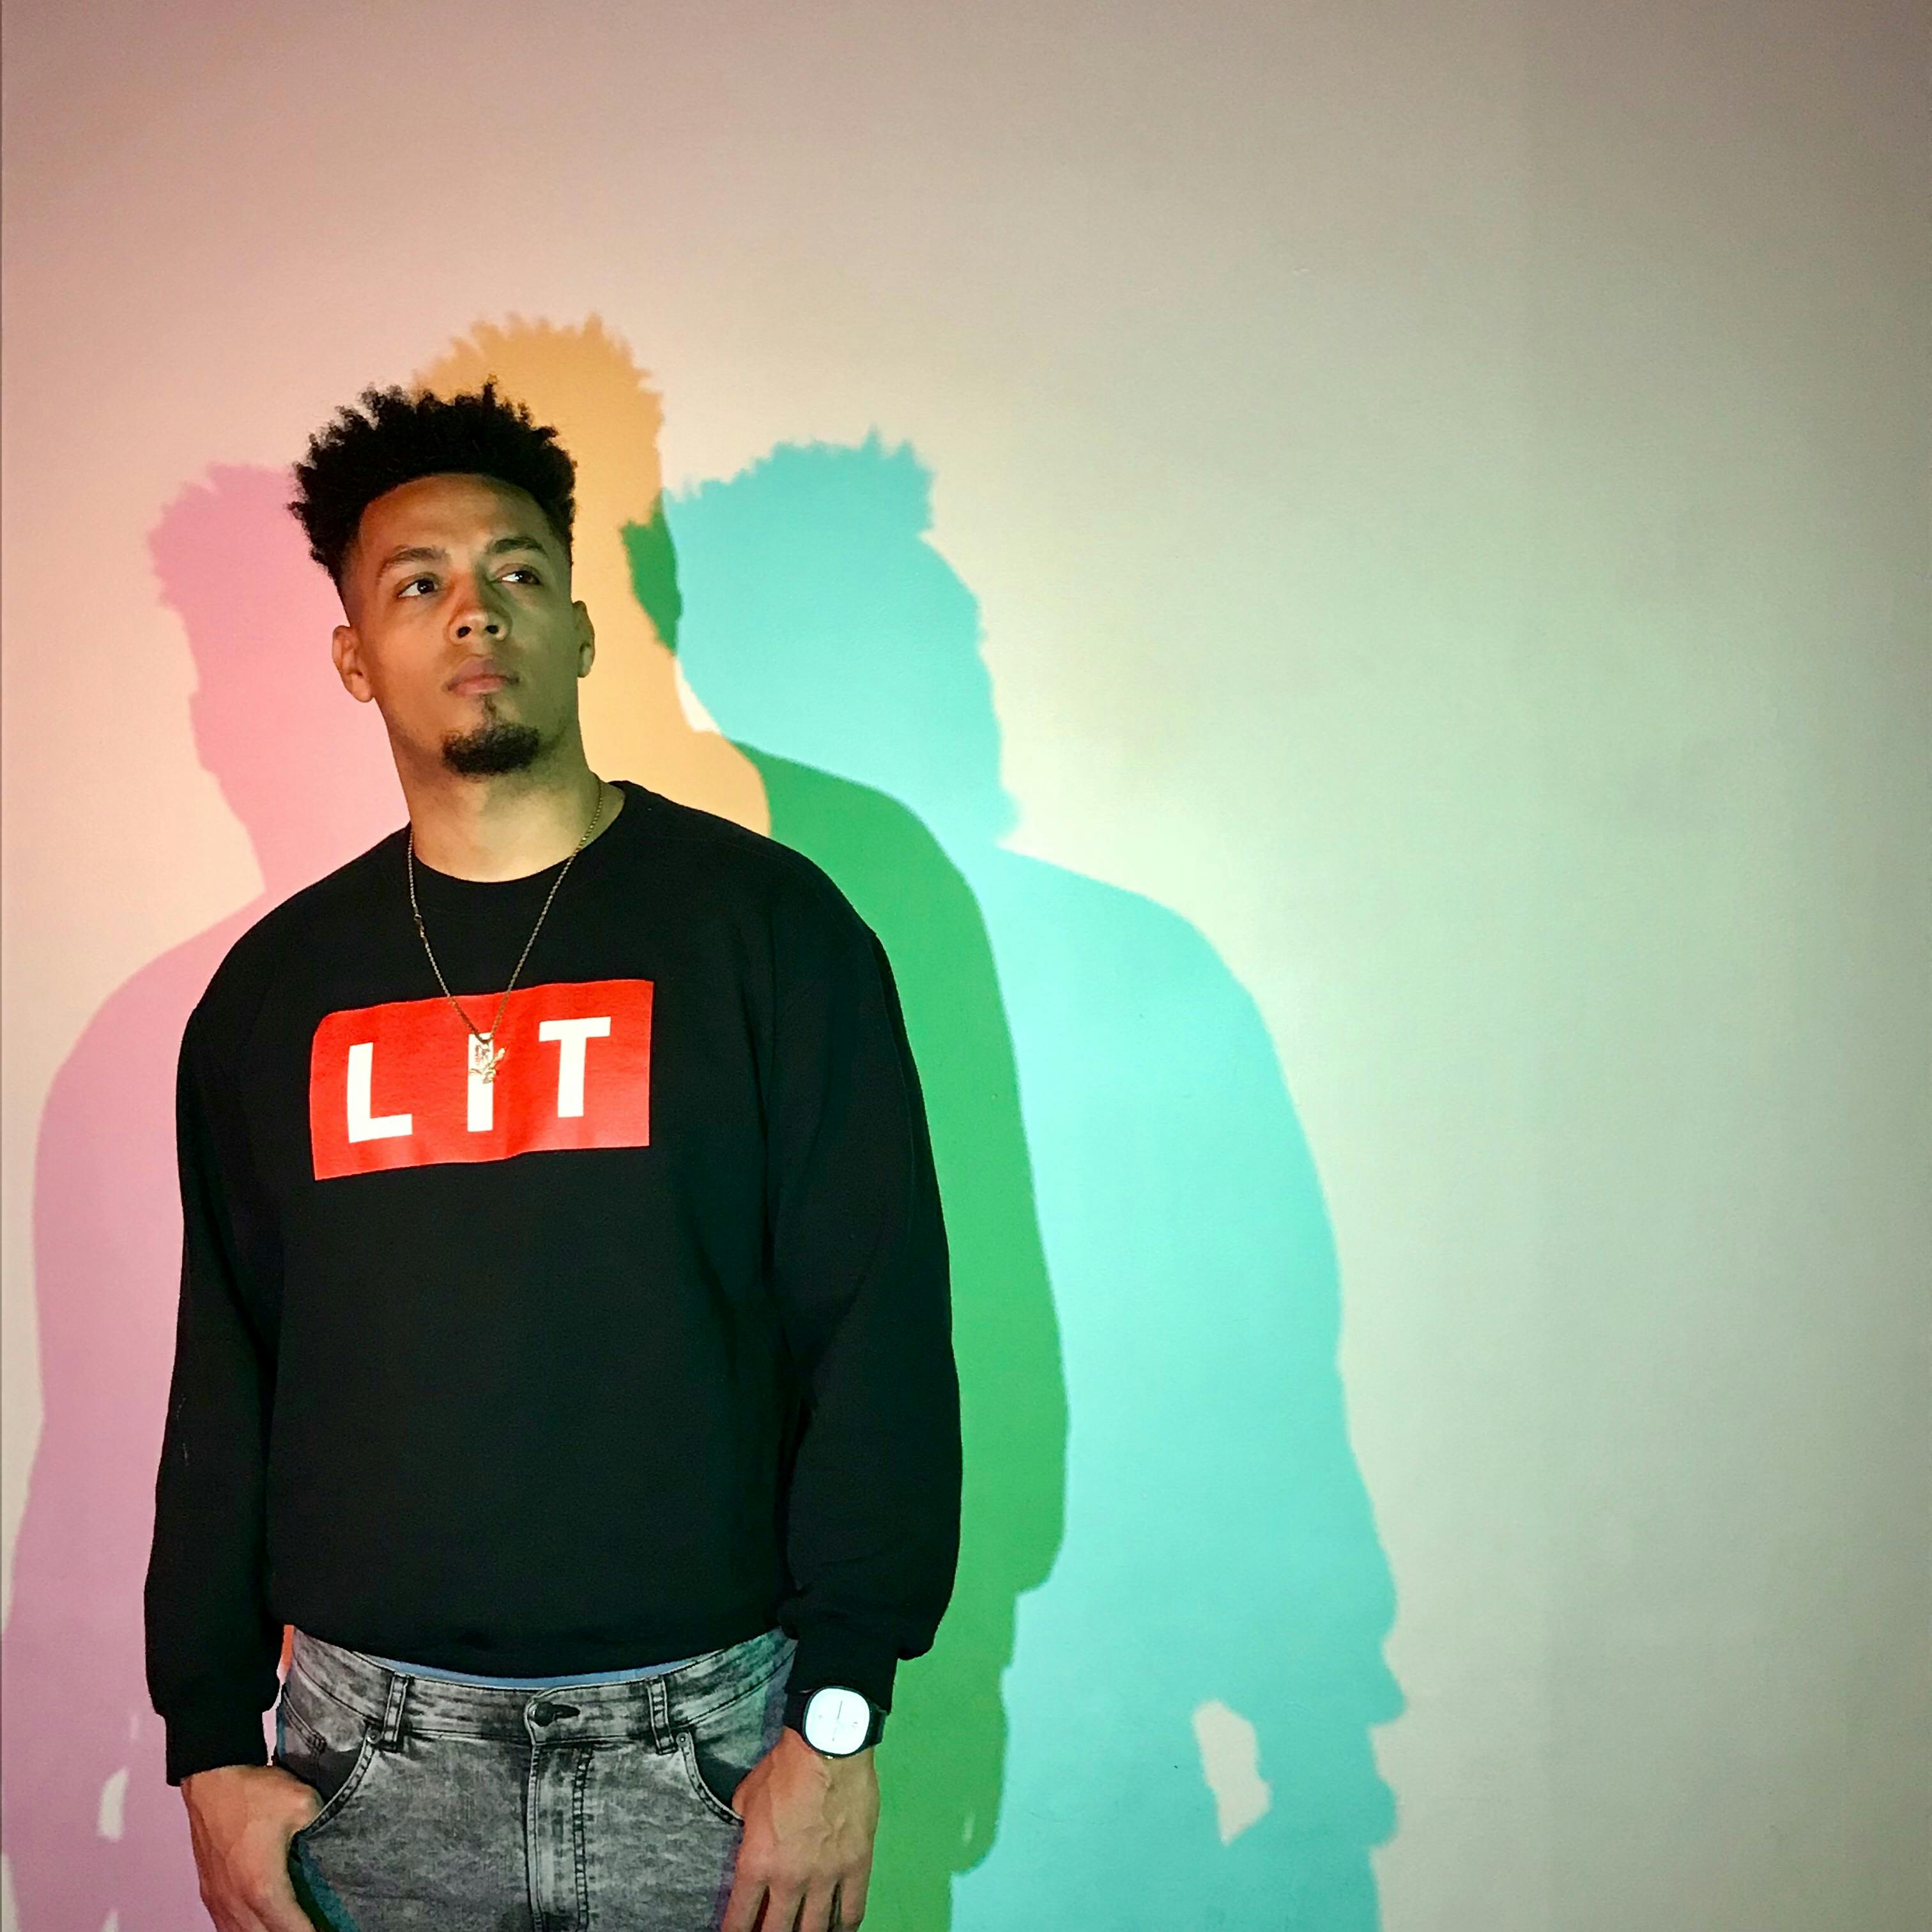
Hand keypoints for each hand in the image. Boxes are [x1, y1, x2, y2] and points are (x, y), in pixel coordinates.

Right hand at [181, 1762, 323, 1930]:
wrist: (212, 1779)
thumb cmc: (255, 1793)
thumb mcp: (303, 1803)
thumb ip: (324, 1826)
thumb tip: (336, 1840)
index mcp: (263, 1887)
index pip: (291, 1930)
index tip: (329, 1930)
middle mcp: (237, 1902)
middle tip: (315, 1927)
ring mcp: (219, 1900)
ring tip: (293, 1926)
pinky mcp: (210, 1893)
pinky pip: (226, 1926)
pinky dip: (246, 1931)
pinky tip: (261, 1925)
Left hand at [721, 1725, 878, 1930]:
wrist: (827, 1746)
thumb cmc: (784, 1767)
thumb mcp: (747, 1796)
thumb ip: (746, 1827)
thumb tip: (749, 1836)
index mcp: (758, 1862)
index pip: (740, 1918)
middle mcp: (789, 1879)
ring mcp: (826, 1876)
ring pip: (815, 1930)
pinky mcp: (856, 1866)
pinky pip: (852, 1911)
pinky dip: (844, 1928)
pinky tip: (838, 1931)